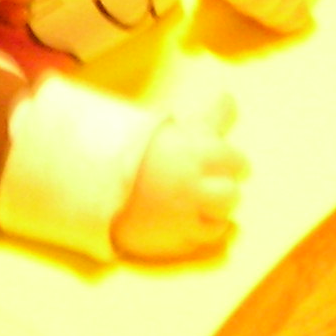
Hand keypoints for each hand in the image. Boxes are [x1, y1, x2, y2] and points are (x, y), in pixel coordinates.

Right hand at [111, 95, 244, 260]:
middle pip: (231, 193)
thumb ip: (211, 117)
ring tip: (195, 201)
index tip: (216, 160)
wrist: (98, 182)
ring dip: (214, 211)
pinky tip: (188, 218)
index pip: (237, 162)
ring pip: (222, 219)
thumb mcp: (176, 129)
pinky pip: (204, 239)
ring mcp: (183, 215)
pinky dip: (201, 229)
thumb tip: (230, 96)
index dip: (228, 161)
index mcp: (196, 153)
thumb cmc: (142, 149)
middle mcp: (193, 186)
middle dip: (222, 189)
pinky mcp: (174, 239)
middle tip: (204, 183)